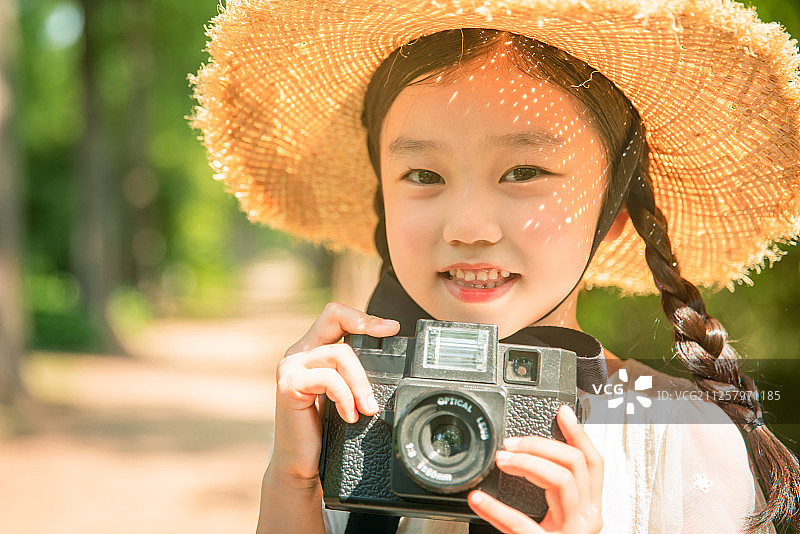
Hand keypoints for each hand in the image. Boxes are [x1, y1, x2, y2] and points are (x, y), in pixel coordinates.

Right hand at [268, 303, 399, 482]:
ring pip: (339, 353)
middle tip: (390, 334)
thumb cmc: (324, 432)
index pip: (334, 315)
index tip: (391, 327)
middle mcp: (299, 353)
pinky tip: (349, 415)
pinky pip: (328, 379)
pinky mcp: (288, 385)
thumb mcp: (344, 397)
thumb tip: (390, 366)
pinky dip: (345, 397)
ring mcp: (291, 367)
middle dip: (365, 325)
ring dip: (361, 382)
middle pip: (334, 317)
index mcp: (313, 351)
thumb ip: (353, 376)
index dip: (362, 315)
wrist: (301, 465)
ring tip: (367, 408)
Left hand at [467, 405, 602, 532]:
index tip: (561, 411)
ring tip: (500, 461)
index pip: (593, 463)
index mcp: (588, 509)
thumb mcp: (557, 518)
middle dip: (541, 445)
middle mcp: (587, 519)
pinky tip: (478, 500)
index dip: (579, 434)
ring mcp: (573, 533)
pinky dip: (496, 509)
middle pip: (575, 464)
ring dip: (526, 464)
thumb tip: (527, 455)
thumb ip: (550, 491)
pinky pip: (523, 523)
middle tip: (510, 443)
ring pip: (560, 481)